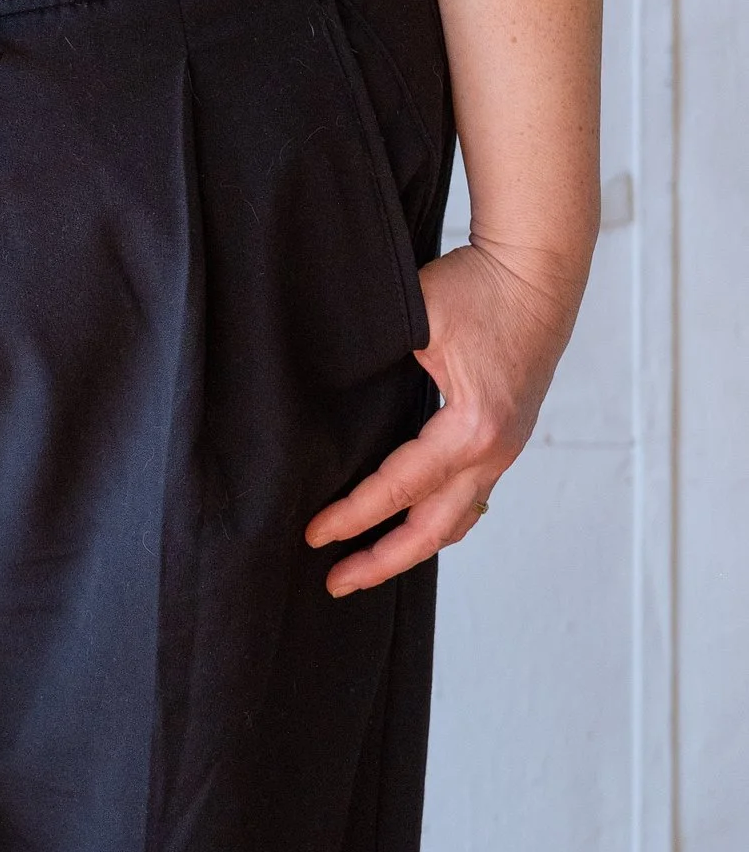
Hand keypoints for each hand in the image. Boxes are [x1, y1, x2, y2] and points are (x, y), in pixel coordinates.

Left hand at [305, 239, 583, 595]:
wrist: (537, 270)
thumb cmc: (478, 287)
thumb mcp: (415, 314)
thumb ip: (373, 355)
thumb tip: (320, 384)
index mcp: (470, 428)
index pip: (398, 487)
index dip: (353, 514)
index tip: (313, 534)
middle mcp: (494, 450)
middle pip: (434, 529)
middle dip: (382, 560)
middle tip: (335, 582)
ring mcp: (505, 448)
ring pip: (457, 520)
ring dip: (412, 548)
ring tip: (368, 566)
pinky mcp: (505, 438)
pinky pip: (470, 496)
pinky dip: (437, 520)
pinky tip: (410, 525)